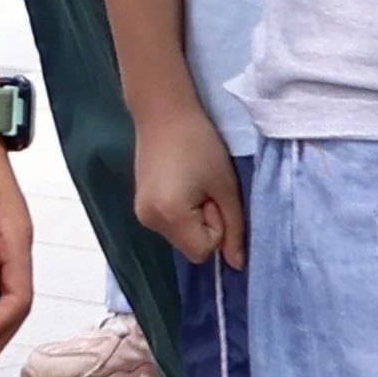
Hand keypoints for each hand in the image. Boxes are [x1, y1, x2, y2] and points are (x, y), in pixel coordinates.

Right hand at [128, 94, 244, 272]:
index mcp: (169, 215)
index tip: (212, 195)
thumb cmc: (200, 144)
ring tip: (191, 182)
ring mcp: (141, 213)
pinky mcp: (140, 205)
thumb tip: (237, 265)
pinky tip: (179, 183)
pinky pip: (170, 225)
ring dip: (193, 218)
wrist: (163, 111)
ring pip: (181, 236)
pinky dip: (180, 212)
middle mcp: (149, 220)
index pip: (204, 250)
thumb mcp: (226, 186)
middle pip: (191, 247)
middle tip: (203, 187)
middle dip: (205, 223)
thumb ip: (235, 228)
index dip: (217, 226)